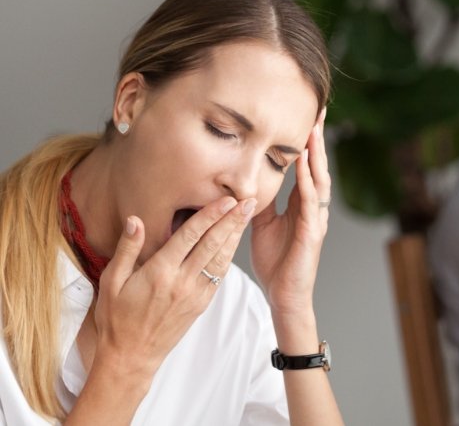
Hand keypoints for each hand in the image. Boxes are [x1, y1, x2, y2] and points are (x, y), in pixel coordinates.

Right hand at [93, 196, 255, 377]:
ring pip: (221, 259)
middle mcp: (182, 282)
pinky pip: (219, 276)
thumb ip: (127, 249)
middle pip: (213, 244)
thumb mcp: (112, 281)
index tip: (226, 199)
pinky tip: (235, 243)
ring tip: (247, 216)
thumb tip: (136, 220)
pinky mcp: (201, 304)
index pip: (191, 236)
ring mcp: (195, 295)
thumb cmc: (117, 318)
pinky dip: (229, 257)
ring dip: (235, 236)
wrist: (131, 357)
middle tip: (248, 200)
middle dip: (232, 220)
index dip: (210, 215)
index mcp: (160, 272)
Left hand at [251, 109, 330, 315]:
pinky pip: (310, 203)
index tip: (305, 116)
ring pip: (319, 180)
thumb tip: (247, 179)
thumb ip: (259, 200)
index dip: (306, 142)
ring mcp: (315, 219)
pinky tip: (306, 165)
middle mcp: (312, 207)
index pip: (306, 167)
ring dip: (316, 154)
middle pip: (317, 166)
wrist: (283, 295)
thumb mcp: (261, 223)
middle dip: (317, 138)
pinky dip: (309, 182)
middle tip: (319, 110)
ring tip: (314, 129)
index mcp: (300, 204)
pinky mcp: (312, 233)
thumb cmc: (275, 260)